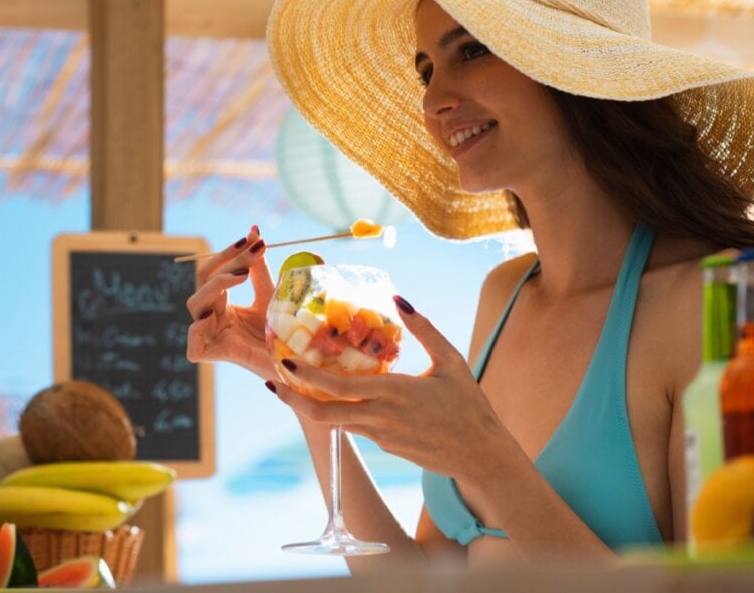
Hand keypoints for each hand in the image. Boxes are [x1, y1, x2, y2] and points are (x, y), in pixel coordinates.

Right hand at [185, 227, 275, 379]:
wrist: (296, 366)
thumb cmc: (282, 334)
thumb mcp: (270, 295)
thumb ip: (259, 268)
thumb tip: (255, 230)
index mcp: (223, 304)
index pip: (214, 271)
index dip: (229, 253)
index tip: (254, 238)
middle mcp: (214, 318)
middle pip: (202, 280)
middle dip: (224, 260)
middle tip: (251, 251)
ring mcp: (213, 336)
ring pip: (194, 304)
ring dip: (216, 284)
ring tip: (242, 277)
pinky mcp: (216, 357)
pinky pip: (193, 345)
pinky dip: (197, 329)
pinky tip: (215, 316)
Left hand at [268, 297, 510, 484]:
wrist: (481, 456)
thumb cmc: (470, 405)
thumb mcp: (450, 361)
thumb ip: (424, 329)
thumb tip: (400, 298)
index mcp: (392, 393)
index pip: (337, 388)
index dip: (305, 376)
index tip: (283, 361)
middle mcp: (379, 418)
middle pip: (323, 413)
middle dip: (292, 399)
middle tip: (271, 382)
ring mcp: (380, 436)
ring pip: (336, 421)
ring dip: (313, 405)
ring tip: (296, 384)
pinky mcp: (385, 446)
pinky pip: (356, 426)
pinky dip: (341, 412)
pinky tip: (338, 397)